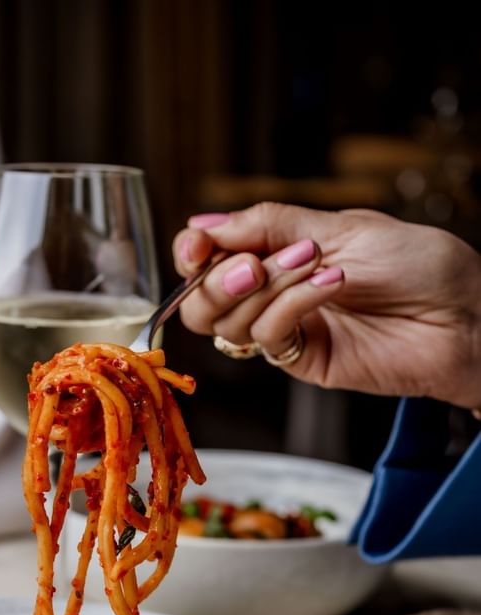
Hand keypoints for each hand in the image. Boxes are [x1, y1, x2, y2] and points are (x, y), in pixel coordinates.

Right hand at [172, 204, 480, 409]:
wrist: (464, 314)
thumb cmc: (418, 264)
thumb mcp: (339, 226)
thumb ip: (268, 225)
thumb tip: (202, 221)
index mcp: (278, 254)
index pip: (209, 259)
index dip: (193, 253)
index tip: (196, 246)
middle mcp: (274, 295)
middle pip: (202, 304)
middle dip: (217, 281)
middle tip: (252, 265)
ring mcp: (287, 330)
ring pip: (228, 323)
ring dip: (265, 287)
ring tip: (312, 263)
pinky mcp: (302, 361)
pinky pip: (268, 338)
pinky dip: (293, 305)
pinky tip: (331, 284)